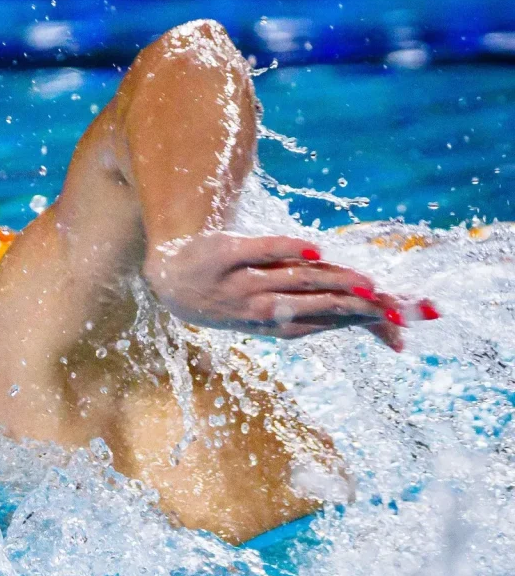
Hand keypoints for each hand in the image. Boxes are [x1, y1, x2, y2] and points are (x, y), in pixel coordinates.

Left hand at [143, 232, 438, 350]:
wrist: (173, 279)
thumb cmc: (238, 293)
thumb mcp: (275, 311)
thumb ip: (325, 312)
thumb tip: (380, 324)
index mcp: (278, 325)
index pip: (330, 324)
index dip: (366, 323)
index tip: (402, 324)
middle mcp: (261, 309)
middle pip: (319, 306)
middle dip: (359, 308)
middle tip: (398, 309)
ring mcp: (242, 283)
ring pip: (296, 280)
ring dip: (335, 281)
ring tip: (370, 284)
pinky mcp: (224, 254)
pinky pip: (260, 250)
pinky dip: (286, 250)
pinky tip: (315, 251)